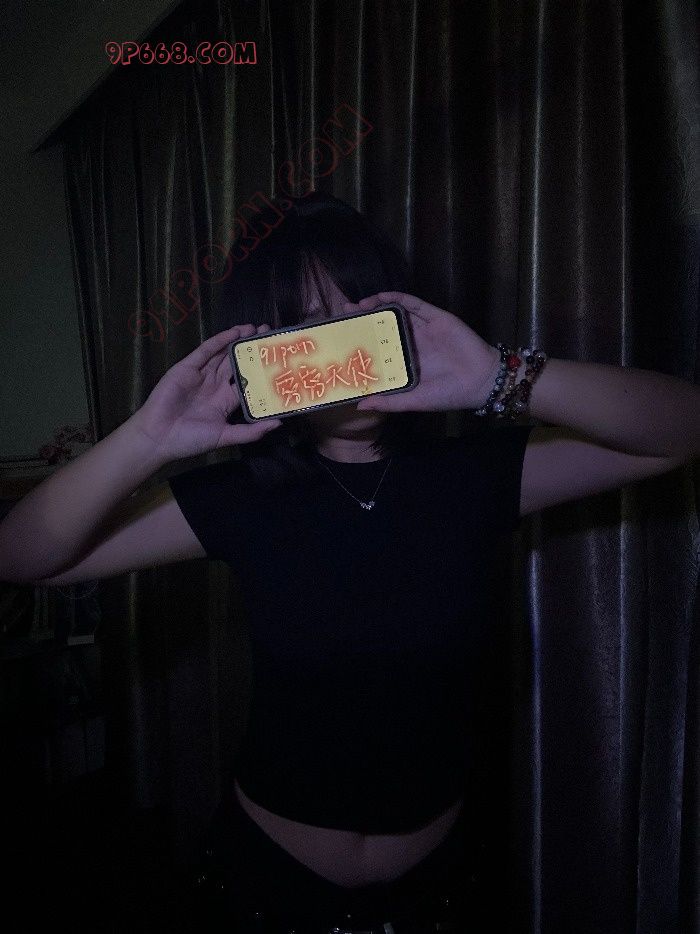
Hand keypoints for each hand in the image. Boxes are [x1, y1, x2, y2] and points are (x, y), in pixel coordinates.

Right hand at [129, 324, 281, 462]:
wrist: (158, 437)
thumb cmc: (190, 440)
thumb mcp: (225, 436)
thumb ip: (251, 431)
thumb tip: (278, 423)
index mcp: (225, 401)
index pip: (247, 382)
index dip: (260, 371)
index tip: (277, 361)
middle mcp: (215, 386)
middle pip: (237, 363)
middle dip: (252, 351)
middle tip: (270, 336)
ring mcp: (201, 375)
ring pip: (224, 354)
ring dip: (239, 341)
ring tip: (256, 329)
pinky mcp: (187, 368)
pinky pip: (206, 351)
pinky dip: (220, 340)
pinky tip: (235, 332)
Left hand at [341, 292, 500, 411]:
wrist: (480, 381)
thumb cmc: (448, 394)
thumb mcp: (414, 401)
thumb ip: (388, 402)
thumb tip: (360, 405)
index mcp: (406, 361)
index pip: (379, 348)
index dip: (361, 342)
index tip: (342, 340)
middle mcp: (412, 342)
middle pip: (382, 327)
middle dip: (363, 321)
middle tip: (343, 316)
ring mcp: (423, 328)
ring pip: (395, 312)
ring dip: (375, 307)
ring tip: (356, 307)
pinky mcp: (435, 317)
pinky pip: (413, 304)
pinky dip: (396, 298)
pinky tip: (380, 298)